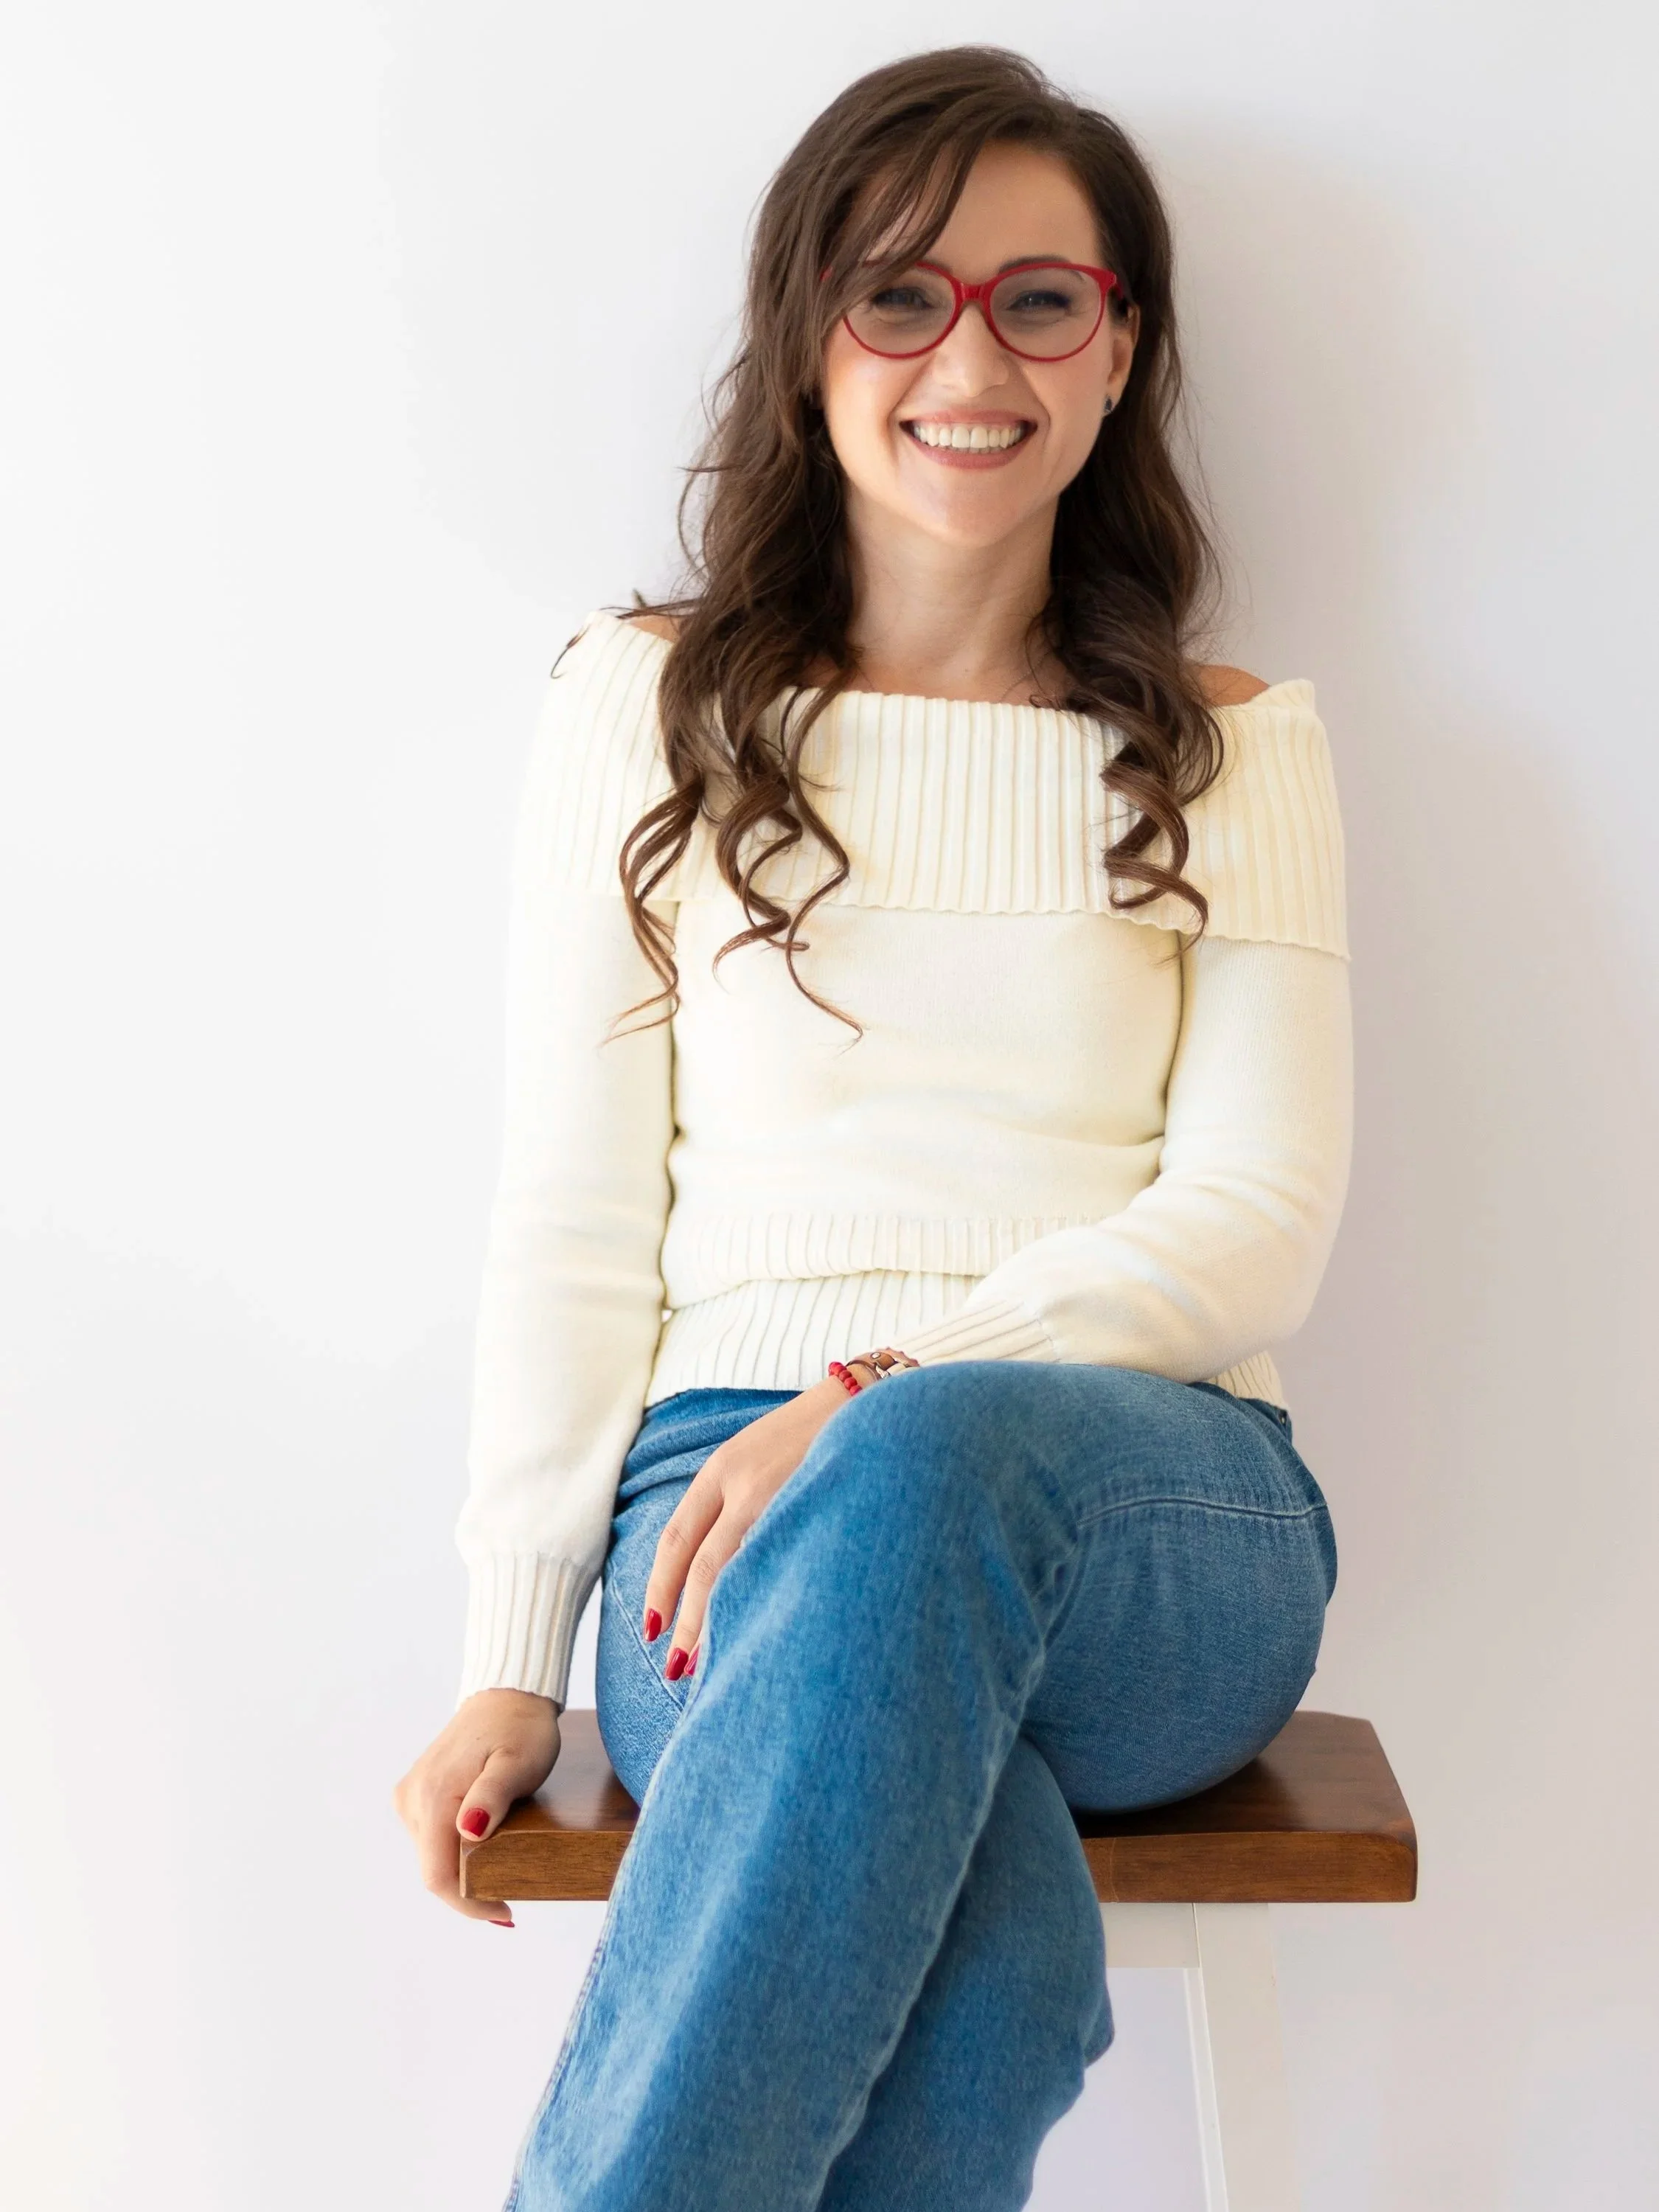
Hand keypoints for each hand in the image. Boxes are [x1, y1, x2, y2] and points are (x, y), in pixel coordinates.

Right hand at [392, 1687, 559, 1927]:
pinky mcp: (416, 1793)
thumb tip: (468, 1830)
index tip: (506, 1913)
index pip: (438, 1876)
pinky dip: (454, 1852)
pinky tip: (481, 1853)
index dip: (469, 1904)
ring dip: (462, 1873)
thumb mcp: (519, 1762)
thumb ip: (493, 1796)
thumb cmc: (520, 1728)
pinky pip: (432, 1837)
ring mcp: (411, 1795)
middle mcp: (413, 1799)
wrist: (508, 1694)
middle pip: (433, 1870)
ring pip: (431, 1856)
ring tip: (499, 1876)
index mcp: (434, 1796)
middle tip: (509, 1902)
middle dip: (469, 1892)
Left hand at [643, 1374, 853, 1675]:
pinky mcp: (820, 1510)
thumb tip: (709, 1572)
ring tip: (717, 1665)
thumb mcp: (758, 1453)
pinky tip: (771, 1630)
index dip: (660, 1588)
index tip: (653, 1628)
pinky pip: (786, 1567)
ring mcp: (783, 1498)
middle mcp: (744, 1483)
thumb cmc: (814, 1434)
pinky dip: (770, 1602)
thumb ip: (732, 1501)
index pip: (676, 1539)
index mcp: (722, 1468)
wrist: (870, 1400)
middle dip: (688, 1623)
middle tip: (678, 1667)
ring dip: (724, 1622)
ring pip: (742, 1574)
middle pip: (704, 1568)